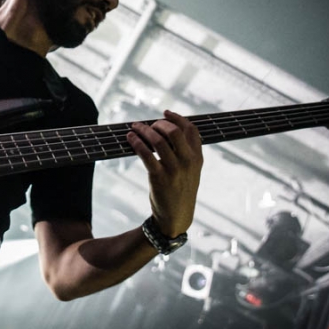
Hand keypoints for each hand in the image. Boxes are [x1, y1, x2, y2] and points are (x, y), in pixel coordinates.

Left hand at [127, 110, 202, 237]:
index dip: (177, 117)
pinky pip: (146, 154)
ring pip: (158, 140)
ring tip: (135, 128)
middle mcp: (188, 161)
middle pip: (174, 131)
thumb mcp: (191, 171)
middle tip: (148, 125)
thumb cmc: (180, 190)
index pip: (191, 129)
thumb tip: (167, 130)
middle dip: (158, 124)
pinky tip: (130, 138)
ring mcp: (174, 169)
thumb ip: (186, 152)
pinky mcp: (159, 177)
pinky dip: (136, 142)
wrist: (176, 216)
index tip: (165, 113)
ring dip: (143, 130)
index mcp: (197, 157)